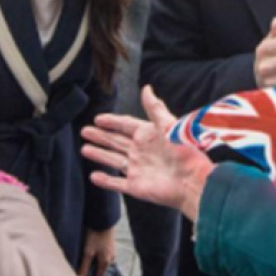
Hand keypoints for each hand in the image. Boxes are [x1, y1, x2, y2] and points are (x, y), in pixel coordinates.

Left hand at [77, 227, 115, 275]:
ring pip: (103, 261)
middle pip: (102, 269)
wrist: (103, 220)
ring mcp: (112, 251)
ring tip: (87, 260)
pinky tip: (93, 252)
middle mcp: (111, 258)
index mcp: (106, 262)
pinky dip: (99, 256)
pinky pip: (105, 255)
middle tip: (83, 270)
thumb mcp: (88, 252)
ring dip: (96, 262)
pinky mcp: (111, 244)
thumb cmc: (95, 237)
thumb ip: (84, 267)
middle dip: (93, 271)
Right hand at [81, 86, 214, 221]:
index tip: (98, 118)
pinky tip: (93, 176)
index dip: (112, 121)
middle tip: (85, 131)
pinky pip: (116, 183)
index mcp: (148, 135)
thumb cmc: (184, 151)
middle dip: (101, 136)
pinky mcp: (136, 186)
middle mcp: (141, 151)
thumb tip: (146, 88)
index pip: (126, 125)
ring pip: (113, 160)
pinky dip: (105, 181)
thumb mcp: (168, 125)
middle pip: (116, 141)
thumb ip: (155, 108)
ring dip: (99, 154)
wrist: (191, 181)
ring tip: (84, 149)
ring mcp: (137, 169)